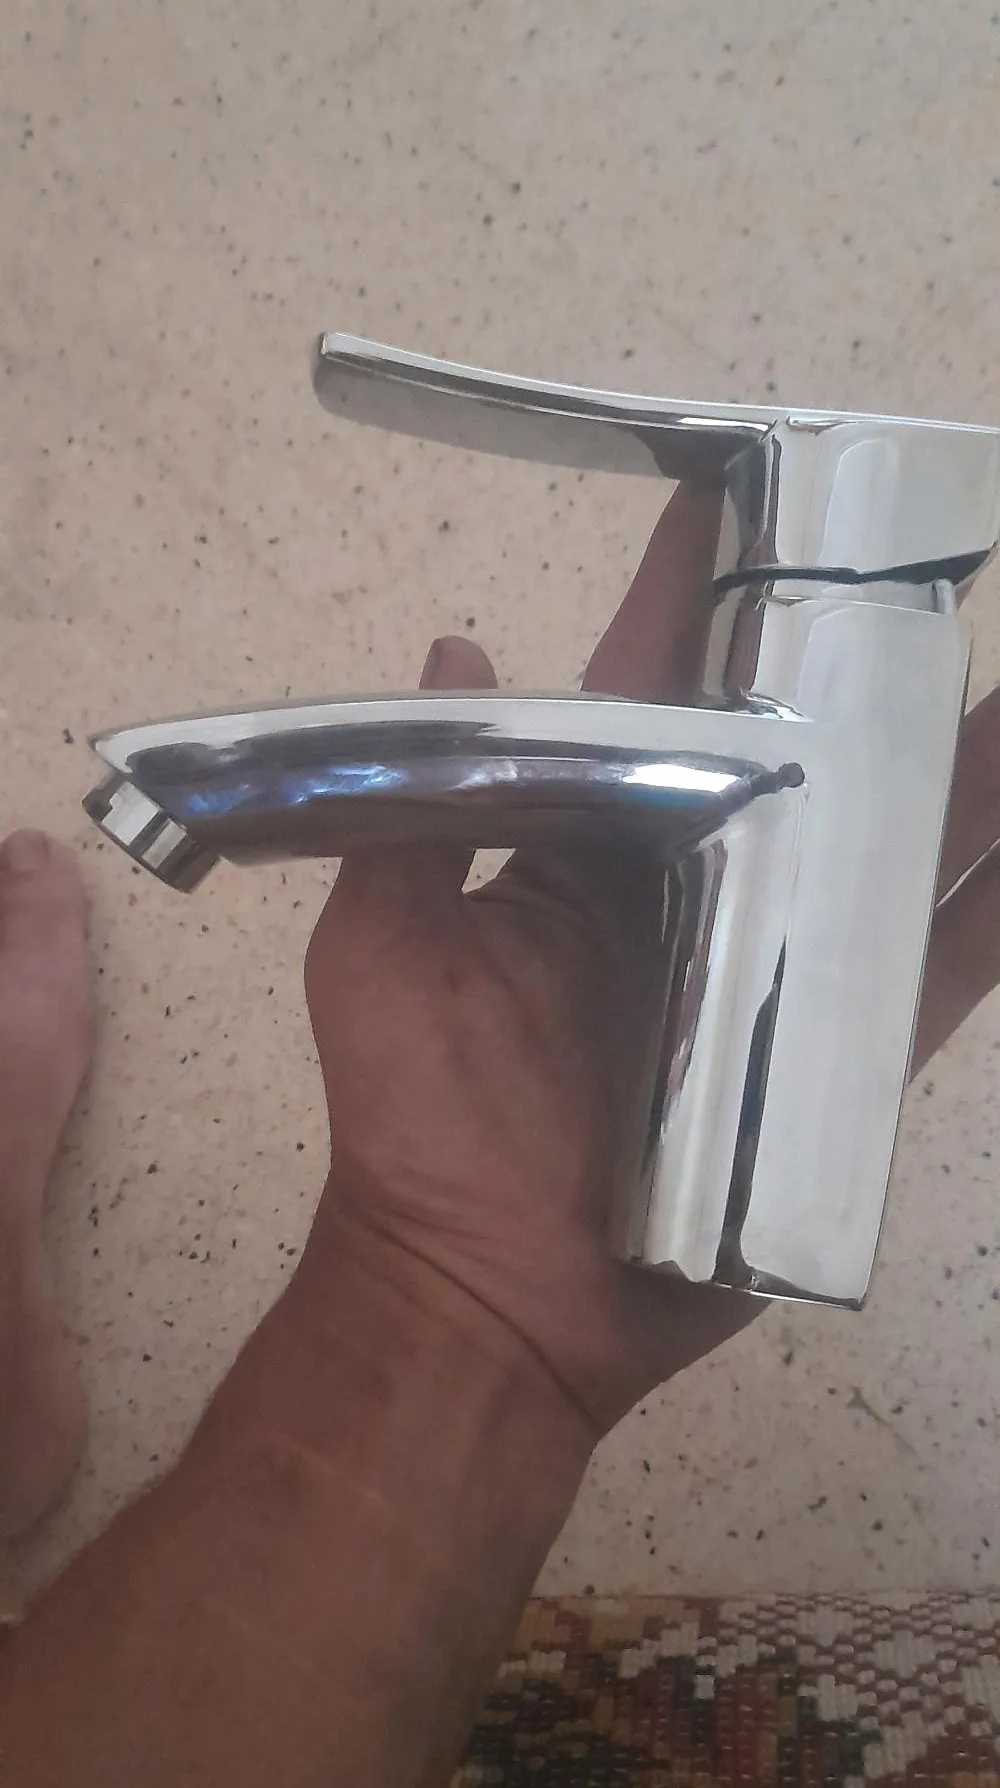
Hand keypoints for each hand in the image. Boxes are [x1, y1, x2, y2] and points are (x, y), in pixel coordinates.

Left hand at [304, 487, 999, 1440]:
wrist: (489, 1297)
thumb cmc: (425, 1121)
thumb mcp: (382, 951)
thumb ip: (417, 809)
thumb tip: (452, 647)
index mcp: (589, 845)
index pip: (652, 691)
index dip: (695, 595)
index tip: (750, 490)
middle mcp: (694, 888)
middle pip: (793, 751)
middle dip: (854, 660)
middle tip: (925, 563)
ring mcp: (772, 971)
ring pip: (883, 847)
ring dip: (958, 770)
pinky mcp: (827, 1059)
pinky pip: (928, 978)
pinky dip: (991, 914)